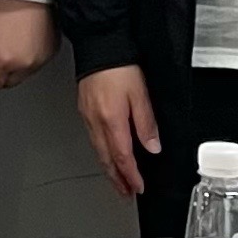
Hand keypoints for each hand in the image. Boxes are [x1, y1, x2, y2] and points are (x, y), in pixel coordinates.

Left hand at [0, 0, 54, 91]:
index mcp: (2, 62)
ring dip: (15, 65)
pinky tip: (25, 40)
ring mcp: (39, 61)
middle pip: (7, 84)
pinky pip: (36, 65)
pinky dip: (30, 58)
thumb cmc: (1, 7)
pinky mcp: (51, 54)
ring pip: (22, 76)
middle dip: (0, 71)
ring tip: (13, 41)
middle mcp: (23, 65)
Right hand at [76, 65, 160, 199]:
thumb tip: (152, 147)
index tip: (138, 188)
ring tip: (118, 179)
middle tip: (125, 193)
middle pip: (107, 160)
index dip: (131, 176)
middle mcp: (96, 122)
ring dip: (109, 169)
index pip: (122, 158)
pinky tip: (107, 153)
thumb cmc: (119, 66)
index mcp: (112, 121)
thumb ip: (146, 123)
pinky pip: (93, 139)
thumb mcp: (140, 94)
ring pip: (98, 151)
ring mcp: (88, 117)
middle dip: (117, 179)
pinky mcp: (85, 110)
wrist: (99, 44)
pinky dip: (102, 153)